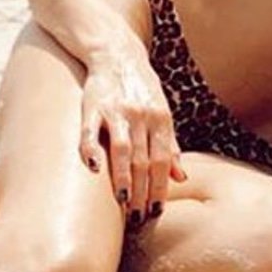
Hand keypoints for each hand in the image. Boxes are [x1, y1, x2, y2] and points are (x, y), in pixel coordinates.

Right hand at [77, 48, 186, 224]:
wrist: (116, 53)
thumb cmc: (141, 89)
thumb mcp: (162, 113)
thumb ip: (170, 145)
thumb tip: (181, 177)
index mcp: (161, 119)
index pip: (163, 160)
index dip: (160, 187)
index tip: (156, 211)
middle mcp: (142, 116)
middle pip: (145, 160)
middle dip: (143, 191)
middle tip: (140, 217)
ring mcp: (117, 111)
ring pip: (123, 150)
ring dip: (124, 178)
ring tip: (124, 203)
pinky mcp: (93, 106)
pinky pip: (90, 131)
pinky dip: (92, 150)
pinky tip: (94, 170)